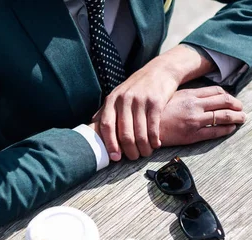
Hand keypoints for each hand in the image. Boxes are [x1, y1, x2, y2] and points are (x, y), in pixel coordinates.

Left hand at [91, 45, 216, 160]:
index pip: (106, 125)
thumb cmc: (136, 87)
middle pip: (125, 133)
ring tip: (145, 152)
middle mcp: (124, 99)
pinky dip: (154, 139)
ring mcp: (140, 100)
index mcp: (112, 100)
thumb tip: (91, 128)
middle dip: (130, 150)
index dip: (109, 143)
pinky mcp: (156, 101)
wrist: (160, 71)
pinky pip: (153, 127)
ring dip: (144, 148)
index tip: (115, 157)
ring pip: (140, 133)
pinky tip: (156, 144)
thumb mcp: (118, 94)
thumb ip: (105, 111)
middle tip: (134, 157)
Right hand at [159, 86, 245, 146]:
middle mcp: (194, 106)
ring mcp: (194, 120)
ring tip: (242, 119)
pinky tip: (230, 129)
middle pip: (224, 102)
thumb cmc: (156, 113)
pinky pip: (215, 132)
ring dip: (236, 117)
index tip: (232, 100)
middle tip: (242, 109)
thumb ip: (187, 96)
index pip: (217, 92)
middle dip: (237, 105)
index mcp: (189, 95)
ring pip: (224, 116)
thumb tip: (202, 98)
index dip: (228, 96)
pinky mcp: (192, 135)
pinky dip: (226, 130)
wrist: (143, 128)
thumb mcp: (171, 98)